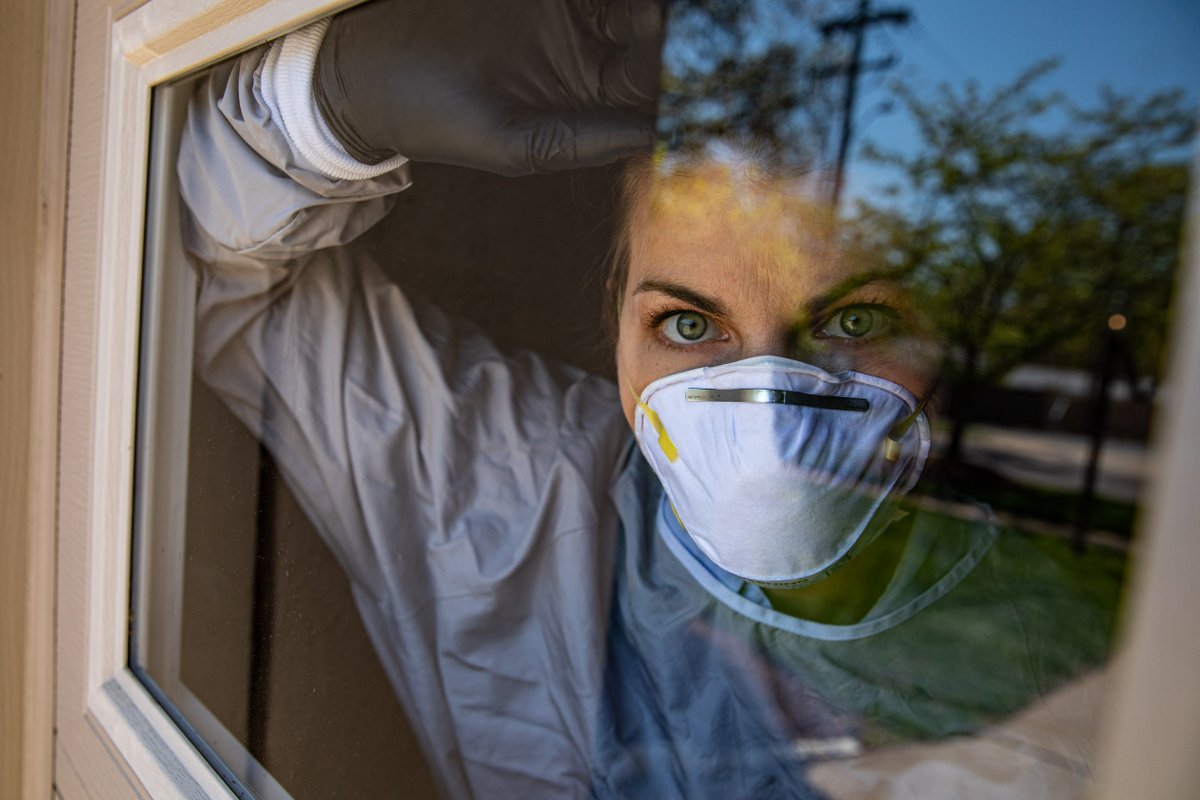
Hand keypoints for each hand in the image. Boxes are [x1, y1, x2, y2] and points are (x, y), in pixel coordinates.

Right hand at [315, 0, 664, 175]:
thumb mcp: (517, 145)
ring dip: (642, 5)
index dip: (680, 71)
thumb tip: (653, 139)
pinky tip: (632, 0)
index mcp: (587, 97)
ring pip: (620, 2)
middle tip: (693, 15)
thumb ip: (584, 140)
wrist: (369, 73)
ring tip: (666, 7)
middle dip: (668, 20)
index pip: (652, 83)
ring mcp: (564, 11)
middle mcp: (585, 51)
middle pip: (647, 27)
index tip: (705, 56)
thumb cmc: (439, 123)